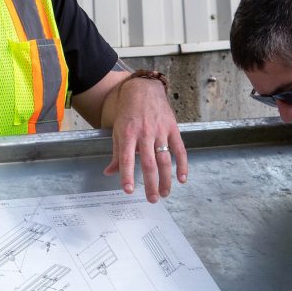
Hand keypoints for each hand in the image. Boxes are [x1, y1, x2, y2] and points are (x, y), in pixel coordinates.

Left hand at [102, 78, 187, 201]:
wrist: (143, 91)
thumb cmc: (128, 114)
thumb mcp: (117, 132)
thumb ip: (116, 154)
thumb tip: (109, 173)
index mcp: (128, 135)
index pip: (126, 159)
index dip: (127, 175)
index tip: (128, 190)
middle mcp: (144, 134)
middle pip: (149, 163)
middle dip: (151, 184)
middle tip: (152, 199)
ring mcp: (160, 131)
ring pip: (165, 160)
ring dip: (166, 179)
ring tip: (165, 193)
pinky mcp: (172, 129)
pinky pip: (179, 149)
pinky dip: (182, 165)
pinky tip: (182, 179)